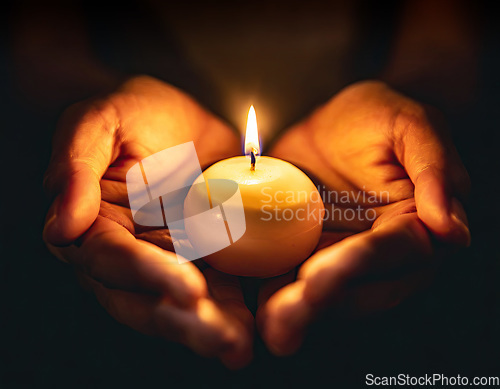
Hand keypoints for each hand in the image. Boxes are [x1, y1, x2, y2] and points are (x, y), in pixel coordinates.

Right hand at [43, 75, 252, 368]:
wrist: (177, 118)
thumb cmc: (131, 113)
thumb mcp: (98, 122)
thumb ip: (75, 167)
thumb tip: (62, 226)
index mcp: (94, 229)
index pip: (115, 260)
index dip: (149, 276)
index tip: (189, 290)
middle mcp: (129, 256)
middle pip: (148, 301)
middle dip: (185, 324)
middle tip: (226, 342)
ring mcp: (169, 261)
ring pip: (183, 306)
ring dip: (213, 329)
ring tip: (242, 346)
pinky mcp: (204, 258)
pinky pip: (219, 287)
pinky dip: (236, 308)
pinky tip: (259, 324)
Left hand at [257, 80, 470, 354]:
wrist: (331, 126)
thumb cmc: (376, 118)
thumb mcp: (408, 124)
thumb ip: (434, 167)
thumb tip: (451, 231)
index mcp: (414, 227)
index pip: (390, 254)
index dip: (355, 267)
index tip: (315, 281)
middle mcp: (383, 257)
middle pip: (359, 290)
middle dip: (319, 305)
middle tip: (282, 319)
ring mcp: (342, 260)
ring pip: (326, 297)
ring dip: (296, 315)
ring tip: (268, 327)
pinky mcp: (309, 258)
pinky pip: (294, 281)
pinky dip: (274, 296)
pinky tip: (252, 309)